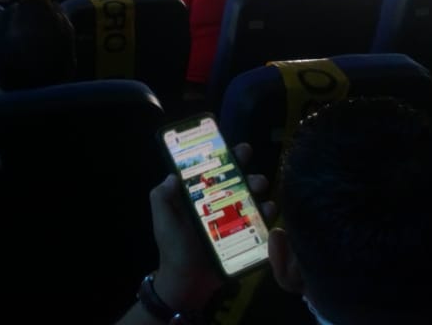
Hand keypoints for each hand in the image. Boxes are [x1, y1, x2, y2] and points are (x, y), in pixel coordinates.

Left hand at [149, 143, 273, 313]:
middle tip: (248, 162)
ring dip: (257, 187)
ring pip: (251, 197)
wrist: (188, 282)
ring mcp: (234, 219)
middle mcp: (218, 204)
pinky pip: (260, 221)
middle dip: (244, 168)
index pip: (212, 171)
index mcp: (198, 197)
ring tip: (259, 186)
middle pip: (235, 180)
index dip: (223, 158)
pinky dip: (268, 212)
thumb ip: (161, 197)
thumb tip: (172, 175)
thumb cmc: (174, 247)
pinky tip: (270, 208)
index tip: (234, 148)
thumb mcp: (163, 219)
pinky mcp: (246, 235)